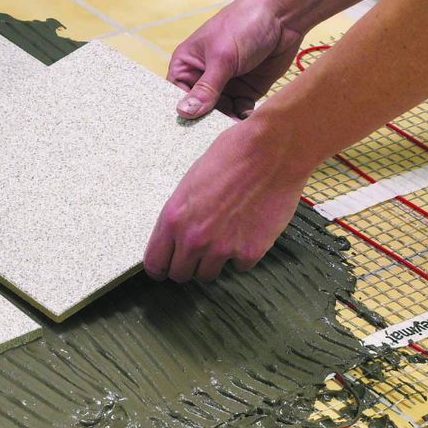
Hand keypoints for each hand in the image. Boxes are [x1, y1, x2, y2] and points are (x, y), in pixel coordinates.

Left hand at [144, 118, 310, 282]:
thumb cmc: (235, 154)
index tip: (166, 267)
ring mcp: (222, 248)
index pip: (154, 263)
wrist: (273, 151)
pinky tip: (247, 232)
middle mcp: (194, 238)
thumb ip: (181, 211)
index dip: (161, 267)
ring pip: (208, 275)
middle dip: (187, 265)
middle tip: (198, 251)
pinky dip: (242, 254)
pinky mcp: (249, 252)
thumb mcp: (192, 179)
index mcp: (174, 217)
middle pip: (180, 275)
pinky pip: (239, 267)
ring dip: (214, 261)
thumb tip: (177, 229)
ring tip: (225, 237)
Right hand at [168, 0, 304, 119]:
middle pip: (198, 108)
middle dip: (205, 120)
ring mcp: (226, 84)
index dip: (181, 112)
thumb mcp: (222, 58)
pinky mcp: (247, 89)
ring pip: (219, 112)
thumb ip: (205, 88)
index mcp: (188, 63)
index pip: (175, 94)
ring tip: (230, 128)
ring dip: (225, 120)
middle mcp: (204, 75)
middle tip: (210, 135)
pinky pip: (239, 110)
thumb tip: (183, 112)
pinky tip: (246, 118)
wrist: (283, 15)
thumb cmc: (244, 25)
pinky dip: (242, 116)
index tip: (185, 131)